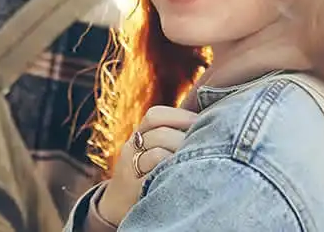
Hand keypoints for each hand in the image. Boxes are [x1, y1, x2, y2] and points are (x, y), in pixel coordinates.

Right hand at [97, 106, 197, 225]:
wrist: (115, 206)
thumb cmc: (146, 173)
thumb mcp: (152, 148)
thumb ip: (172, 134)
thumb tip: (207, 120)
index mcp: (139, 135)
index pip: (155, 116)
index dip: (180, 116)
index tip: (203, 120)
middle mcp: (131, 149)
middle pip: (160, 134)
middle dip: (186, 137)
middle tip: (208, 144)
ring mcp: (130, 170)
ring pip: (157, 153)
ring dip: (182, 155)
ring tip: (199, 160)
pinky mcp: (134, 191)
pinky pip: (154, 176)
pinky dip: (172, 172)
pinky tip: (185, 175)